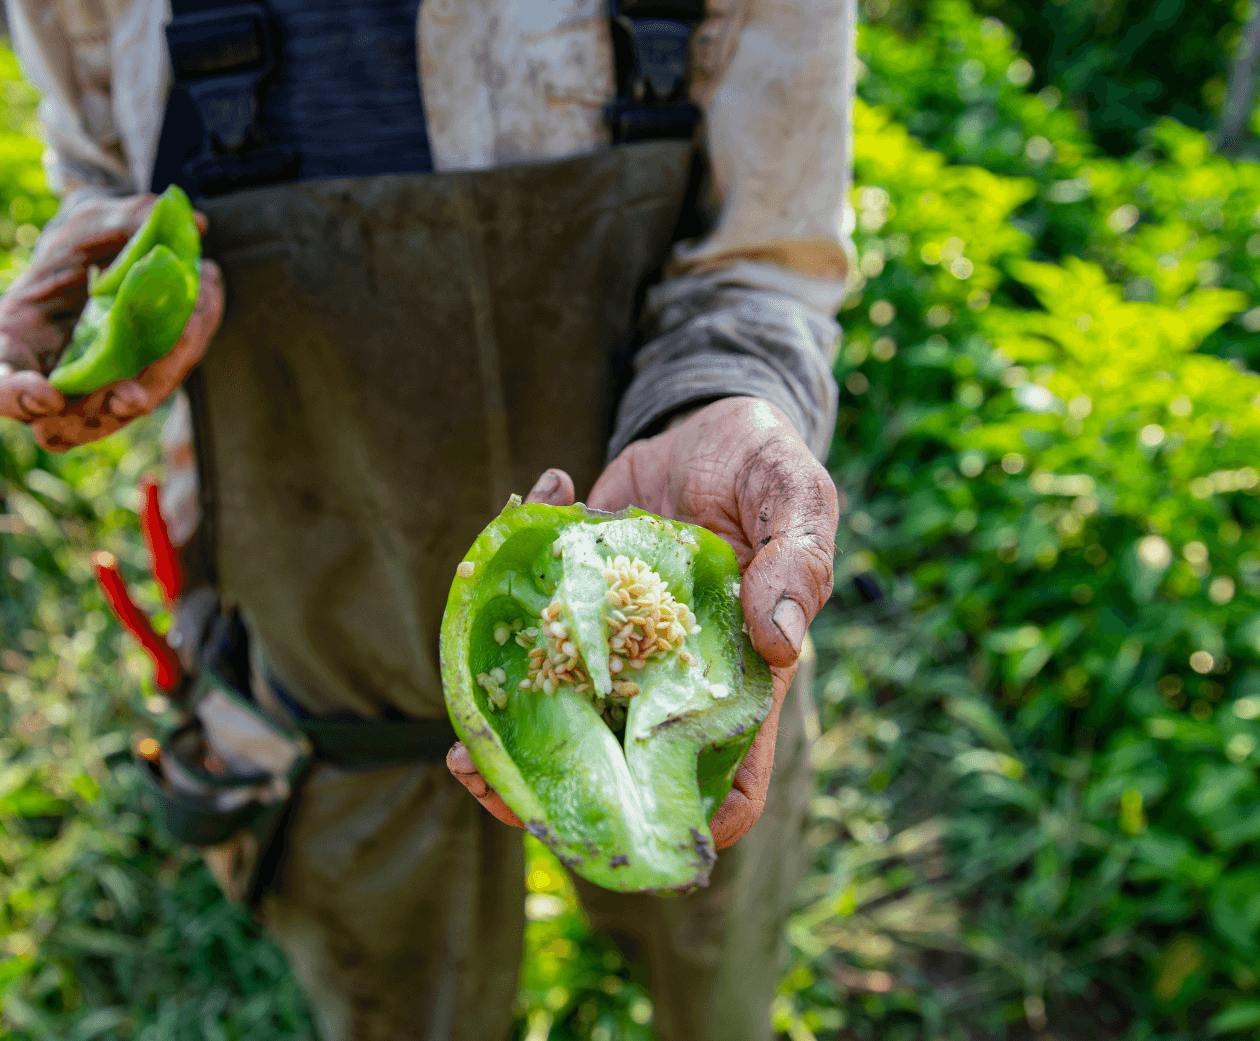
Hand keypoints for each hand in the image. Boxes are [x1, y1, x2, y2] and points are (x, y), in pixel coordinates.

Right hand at [0, 193, 224, 452]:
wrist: (108, 252)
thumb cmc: (82, 238)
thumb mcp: (93, 217)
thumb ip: (130, 218)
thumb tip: (194, 225)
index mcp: (16, 337)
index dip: (16, 398)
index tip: (49, 395)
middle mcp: (50, 375)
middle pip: (64, 425)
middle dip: (100, 414)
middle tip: (132, 395)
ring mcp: (94, 389)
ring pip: (120, 411)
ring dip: (158, 377)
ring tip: (192, 315)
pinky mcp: (135, 384)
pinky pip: (159, 380)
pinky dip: (184, 347)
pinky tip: (205, 297)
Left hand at [448, 397, 837, 847]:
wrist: (706, 420)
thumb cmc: (767, 468)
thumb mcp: (797, 497)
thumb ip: (799, 562)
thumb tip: (781, 638)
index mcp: (734, 679)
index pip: (724, 783)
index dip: (685, 827)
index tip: (625, 840)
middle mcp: (665, 678)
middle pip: (619, 767)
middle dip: (555, 792)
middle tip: (489, 782)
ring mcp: (612, 645)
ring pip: (558, 714)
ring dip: (506, 732)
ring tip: (460, 743)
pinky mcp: (569, 602)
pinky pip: (527, 626)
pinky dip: (499, 602)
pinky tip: (499, 559)